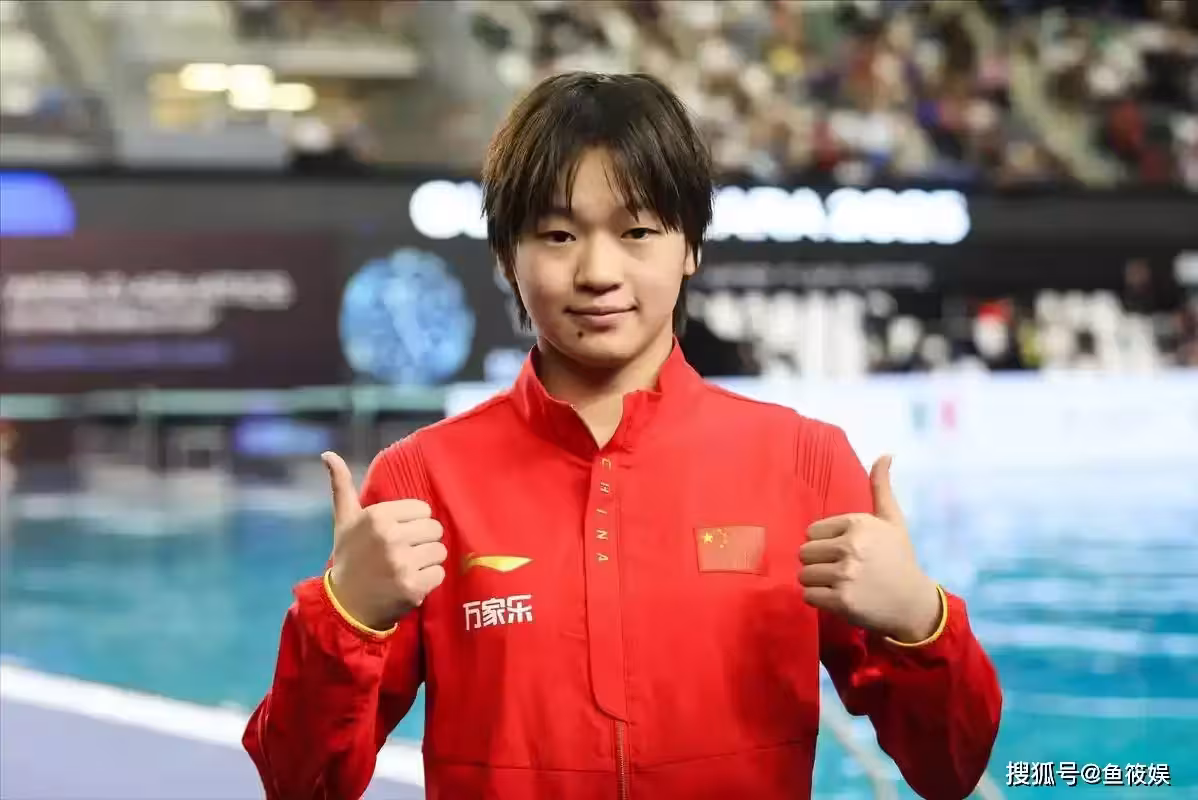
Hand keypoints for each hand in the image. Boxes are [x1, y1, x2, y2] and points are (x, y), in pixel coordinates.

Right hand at [323, 452, 446, 630]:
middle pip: (435, 529)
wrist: (345, 605)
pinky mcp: (413, 587)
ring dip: (427, 561)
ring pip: (440, 551)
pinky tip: (409, 582)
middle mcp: (391, 537)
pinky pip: (439, 573)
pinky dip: (428, 580)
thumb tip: (328, 455)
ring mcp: (403, 563)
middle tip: (403, 553)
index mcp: (377, 516)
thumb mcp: (344, 520)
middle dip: (422, 541)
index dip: (413, 523)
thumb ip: (341, 485)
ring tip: (406, 567)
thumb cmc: (349, 557)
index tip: (397, 535)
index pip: (423, 510)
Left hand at [798, 455, 941, 642]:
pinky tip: (838, 598)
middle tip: (841, 570)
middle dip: (818, 563)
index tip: (847, 552)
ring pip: (804, 575)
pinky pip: (808, 595)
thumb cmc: (900, 559)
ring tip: (840, 584)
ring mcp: (845, 575)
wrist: (914, 603)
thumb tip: (885, 454)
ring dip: (817, 583)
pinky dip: (818, 599)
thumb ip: (881, 487)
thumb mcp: (893, 520)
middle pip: (804, 553)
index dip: (826, 544)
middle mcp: (850, 547)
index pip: (812, 532)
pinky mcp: (841, 601)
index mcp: (858, 523)